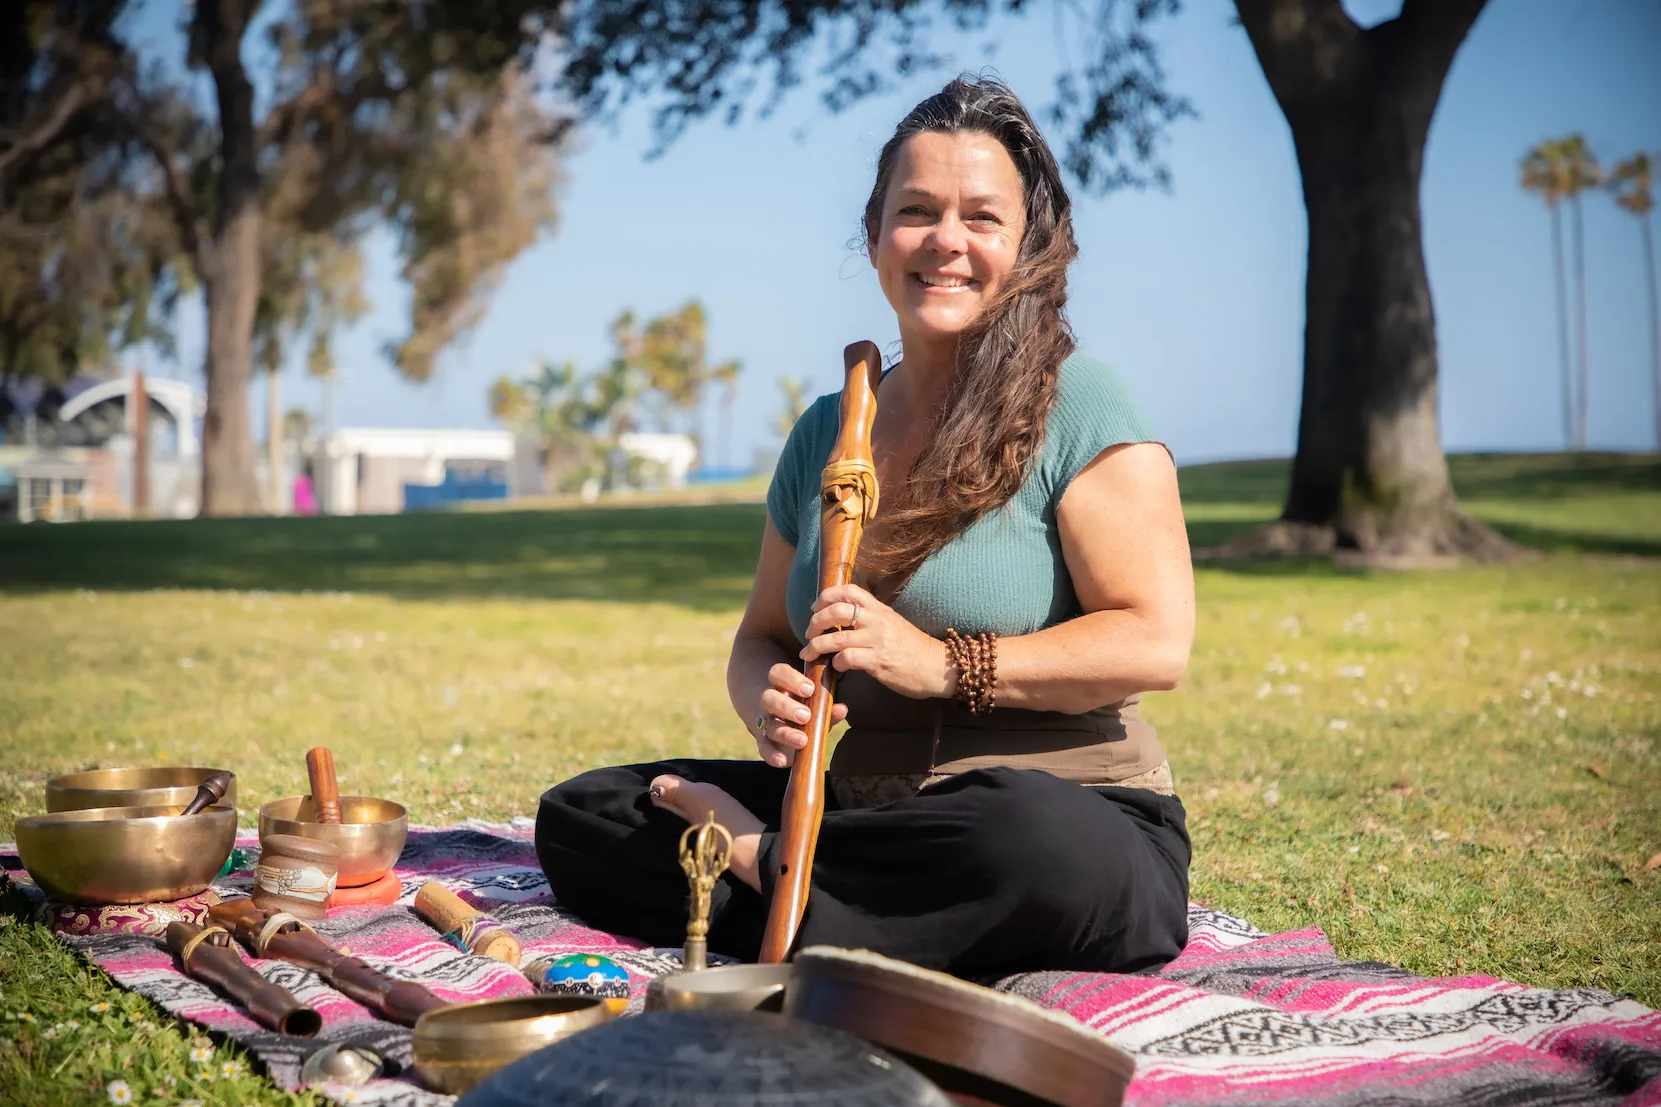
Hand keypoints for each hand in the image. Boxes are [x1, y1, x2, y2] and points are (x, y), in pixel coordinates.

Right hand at [753, 662, 847, 768]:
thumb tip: (842, 709)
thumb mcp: (814, 704)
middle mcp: (769, 702)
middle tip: (805, 716)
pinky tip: (783, 761)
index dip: (791, 679)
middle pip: (768, 698)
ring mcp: (765, 722)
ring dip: (785, 733)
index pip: (778, 673)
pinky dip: (772, 755)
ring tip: (802, 740)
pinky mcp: (765, 742)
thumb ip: (826, 707)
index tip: (810, 689)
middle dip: (786, 707)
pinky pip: (764, 748)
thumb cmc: (803, 706)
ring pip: (768, 725)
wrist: (780, 722)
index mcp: (781, 684)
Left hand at [800, 584, 950, 700]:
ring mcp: (877, 640)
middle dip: (815, 622)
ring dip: (816, 646)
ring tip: (809, 654)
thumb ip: (870, 619)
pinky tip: (835, 667)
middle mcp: (877, 620)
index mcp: (879, 609)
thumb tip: (843, 622)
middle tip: (809, 634)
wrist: (938, 667)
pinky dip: (835, 663)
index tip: (815, 608)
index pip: (849, 591)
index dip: (826, 596)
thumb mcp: (892, 624)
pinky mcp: (878, 661)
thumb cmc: (913, 648)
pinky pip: (847, 658)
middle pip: (836, 610)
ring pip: (837, 636)